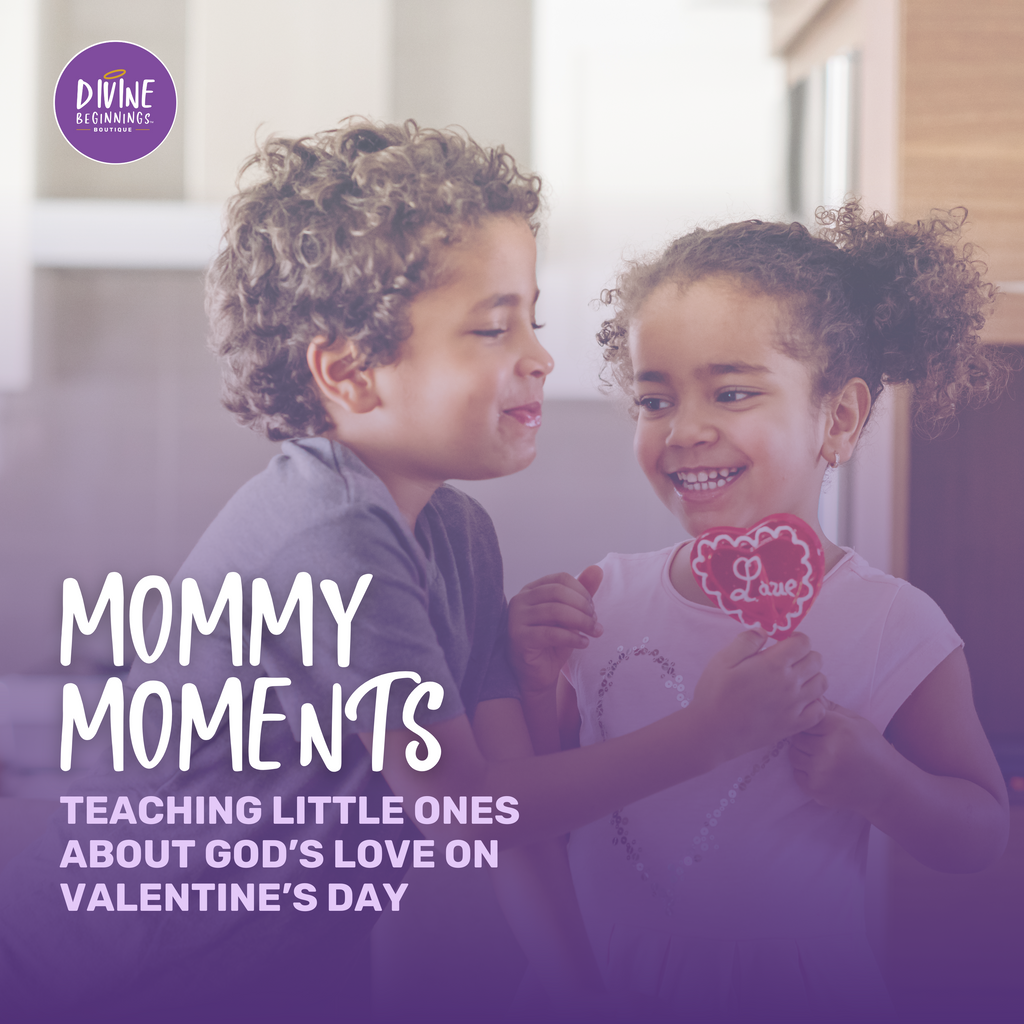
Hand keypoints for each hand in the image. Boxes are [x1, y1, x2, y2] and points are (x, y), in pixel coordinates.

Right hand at [508, 566, 602, 693]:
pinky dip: (572, 638)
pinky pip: (550, 633)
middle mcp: (520, 599)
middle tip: (595, 622)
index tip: (593, 609)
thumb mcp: (570, 616)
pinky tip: (583, 643)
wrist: (536, 675)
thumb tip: (597, 569)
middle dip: (583, 606)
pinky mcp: (518, 637)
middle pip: (558, 592)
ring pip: (555, 611)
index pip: (560, 578)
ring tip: (593, 633)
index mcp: (532, 590)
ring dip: (581, 621)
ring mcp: (516, 618)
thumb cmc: (552, 643)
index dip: (581, 591)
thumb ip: (581, 594)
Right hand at [689, 631, 827, 763]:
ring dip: (812, 676)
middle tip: (787, 660)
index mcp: (773, 664)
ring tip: (794, 679)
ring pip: (821, 683)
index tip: (783, 642)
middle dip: (805, 654)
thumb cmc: (715, 693)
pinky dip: (814, 702)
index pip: (803, 642)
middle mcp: (790, 684)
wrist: (713, 731)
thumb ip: (747, 640)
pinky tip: (798, 700)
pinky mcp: (794, 725)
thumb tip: (765, 631)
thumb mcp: (723, 659)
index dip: (795, 638)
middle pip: (816, 660)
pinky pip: (820, 710)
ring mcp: (795, 706)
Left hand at [788, 700, 894, 812]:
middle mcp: (828, 750)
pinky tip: (824, 771)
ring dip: (804, 754)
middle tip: (822, 743)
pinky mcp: (817, 790)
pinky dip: (806, 772)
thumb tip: (807, 695)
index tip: (820, 728)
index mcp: (839, 728)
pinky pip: (797, 774)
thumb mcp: (856, 721)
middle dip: (806, 738)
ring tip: (824, 756)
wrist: (887, 786)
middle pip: (797, 736)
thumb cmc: (871, 748)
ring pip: (793, 755)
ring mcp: (821, 772)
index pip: (806, 717)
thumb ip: (830, 707)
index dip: (811, 722)